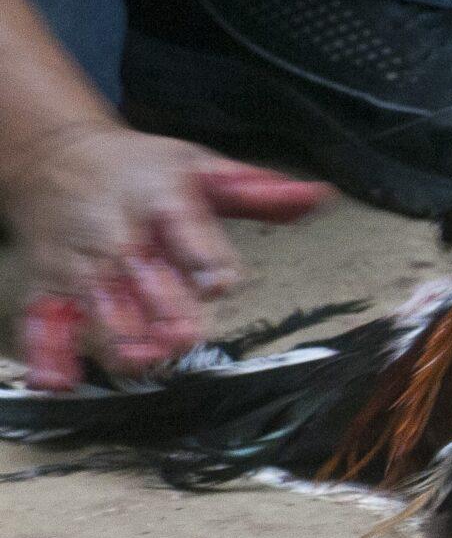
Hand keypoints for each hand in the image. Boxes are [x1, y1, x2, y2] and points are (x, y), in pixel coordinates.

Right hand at [1, 121, 326, 387]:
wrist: (60, 157)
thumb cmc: (146, 172)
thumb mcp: (204, 169)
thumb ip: (260, 192)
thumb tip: (319, 197)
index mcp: (161, 200)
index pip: (185, 228)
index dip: (203, 256)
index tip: (220, 282)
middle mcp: (120, 233)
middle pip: (142, 274)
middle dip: (164, 308)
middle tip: (185, 336)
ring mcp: (82, 262)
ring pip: (100, 304)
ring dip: (119, 335)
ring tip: (143, 360)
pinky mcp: (53, 284)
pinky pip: (46, 319)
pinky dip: (50, 351)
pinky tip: (59, 381)